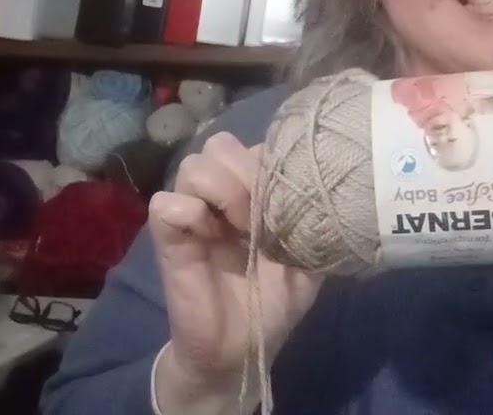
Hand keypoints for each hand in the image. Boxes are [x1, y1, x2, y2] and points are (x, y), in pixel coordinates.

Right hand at [148, 132, 323, 413]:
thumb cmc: (272, 302)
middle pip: (221, 144)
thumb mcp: (308, 261)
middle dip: (246, 172)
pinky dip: (191, 213)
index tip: (287, 203)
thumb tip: (326, 191)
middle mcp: (218, 195)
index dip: (271, 166)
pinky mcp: (166, 238)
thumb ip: (315, 223)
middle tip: (260, 215)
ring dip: (223, 190)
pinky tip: (210, 238)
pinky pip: (166, 203)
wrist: (241, 349)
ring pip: (194, 164)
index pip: (255, 146)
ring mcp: (190, 213)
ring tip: (240, 227)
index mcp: (250, 193)